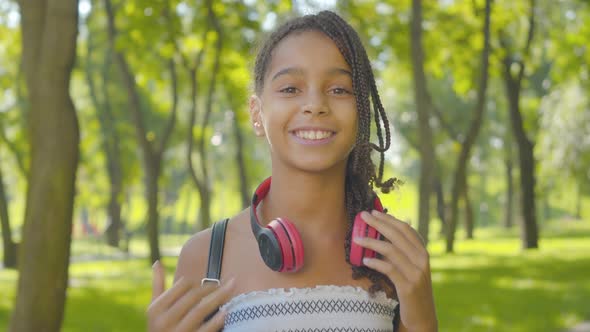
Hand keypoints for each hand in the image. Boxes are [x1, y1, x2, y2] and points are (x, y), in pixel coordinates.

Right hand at [147, 260, 234, 331]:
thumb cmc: (159, 328)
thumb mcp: (154, 310)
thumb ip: (157, 286)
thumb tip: (157, 262)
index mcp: (156, 308)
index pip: (181, 285)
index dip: (197, 280)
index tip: (209, 280)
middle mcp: (164, 320)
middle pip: (194, 295)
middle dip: (213, 286)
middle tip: (229, 280)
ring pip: (201, 309)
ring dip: (219, 296)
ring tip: (232, 287)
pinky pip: (206, 329)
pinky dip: (217, 320)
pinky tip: (227, 311)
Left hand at [353, 210, 437, 331]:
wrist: (422, 315)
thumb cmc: (413, 288)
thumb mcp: (412, 267)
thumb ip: (405, 250)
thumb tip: (399, 226)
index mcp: (423, 252)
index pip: (405, 229)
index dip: (389, 219)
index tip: (374, 212)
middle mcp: (422, 260)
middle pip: (397, 236)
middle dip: (379, 224)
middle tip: (363, 216)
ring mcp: (416, 273)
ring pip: (392, 251)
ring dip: (372, 242)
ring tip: (357, 238)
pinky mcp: (408, 287)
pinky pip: (390, 270)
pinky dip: (376, 263)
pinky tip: (365, 260)